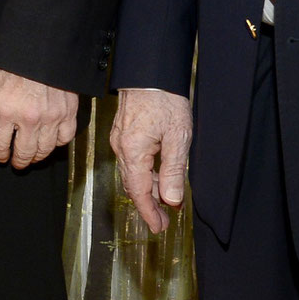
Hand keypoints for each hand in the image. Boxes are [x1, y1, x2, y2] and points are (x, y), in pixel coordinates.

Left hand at [0, 68, 78, 169]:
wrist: (46, 50)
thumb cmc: (19, 65)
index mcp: (8, 111)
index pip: (0, 143)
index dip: (0, 153)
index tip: (2, 156)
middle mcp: (30, 118)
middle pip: (24, 152)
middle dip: (20, 161)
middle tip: (18, 163)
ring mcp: (51, 118)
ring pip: (45, 150)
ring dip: (37, 156)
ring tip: (33, 155)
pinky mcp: (69, 114)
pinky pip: (65, 139)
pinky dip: (58, 143)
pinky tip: (51, 141)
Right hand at [111, 86, 191, 233]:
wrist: (150, 71)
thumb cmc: (165, 100)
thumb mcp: (177, 138)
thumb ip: (173, 171)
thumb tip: (171, 200)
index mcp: (133, 151)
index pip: (139, 191)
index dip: (149, 212)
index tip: (159, 228)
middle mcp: (122, 148)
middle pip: (133, 185)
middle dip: (148, 205)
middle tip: (164, 221)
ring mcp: (120, 140)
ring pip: (133, 173)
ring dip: (149, 190)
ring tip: (166, 201)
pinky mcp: (124, 133)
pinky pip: (133, 161)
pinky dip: (145, 174)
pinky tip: (159, 177)